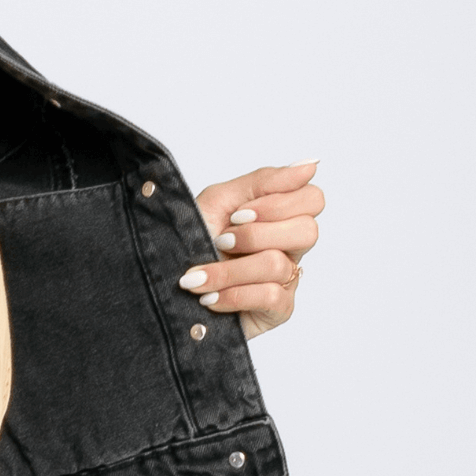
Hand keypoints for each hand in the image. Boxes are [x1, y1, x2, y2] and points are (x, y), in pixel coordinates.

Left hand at [180, 159, 324, 339]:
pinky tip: (210, 298)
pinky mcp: (279, 310)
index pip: (313, 199)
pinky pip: (271, 296)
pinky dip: (232, 295)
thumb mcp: (220, 201)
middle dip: (253, 236)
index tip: (237, 215)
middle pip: (307, 231)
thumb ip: (264, 181)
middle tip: (220, 241)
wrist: (162, 283)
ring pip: (277, 265)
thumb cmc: (191, 240)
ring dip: (228, 270)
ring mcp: (287, 279)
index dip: (277, 204)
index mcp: (279, 216)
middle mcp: (289, 246)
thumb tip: (311, 164)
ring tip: (198, 276)